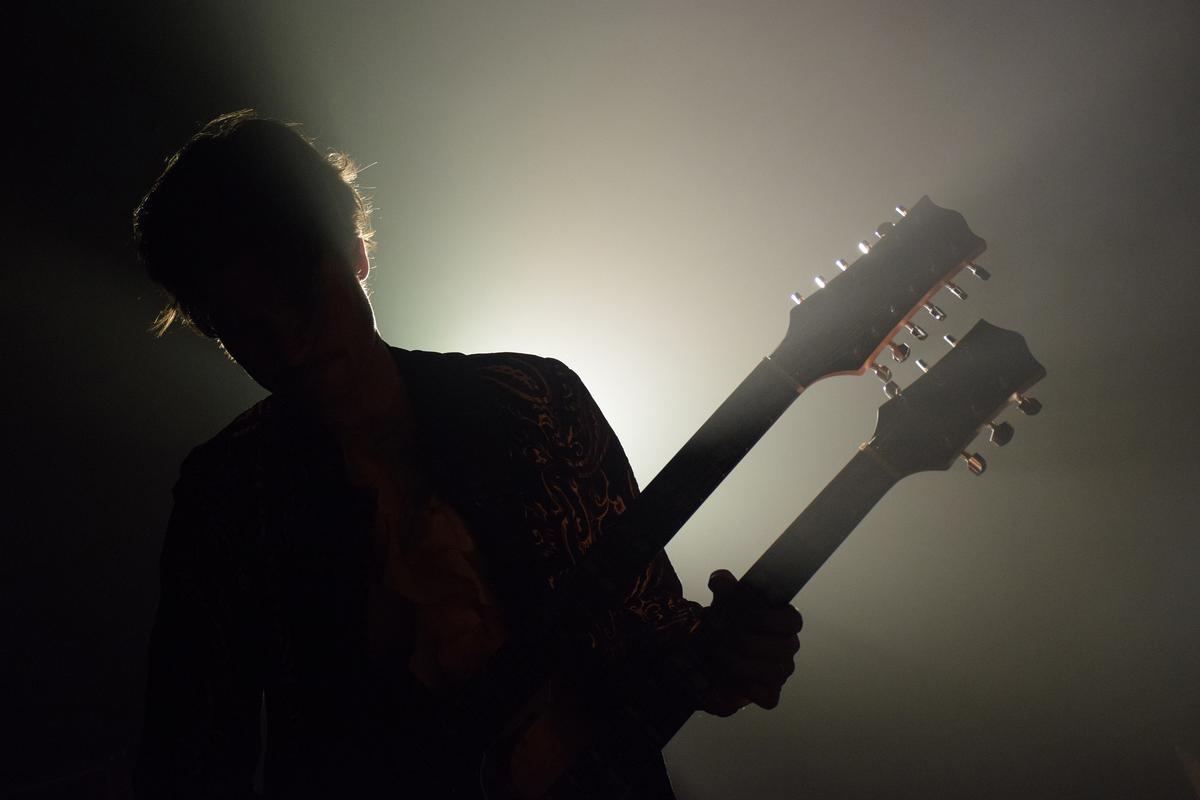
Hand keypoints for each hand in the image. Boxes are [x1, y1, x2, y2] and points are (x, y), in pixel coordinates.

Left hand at [691, 569, 802, 716]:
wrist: (711, 649)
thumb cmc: (727, 620)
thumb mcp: (723, 600)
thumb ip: (723, 586)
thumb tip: (720, 581)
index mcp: (783, 620)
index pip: (793, 621)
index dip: (770, 620)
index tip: (746, 617)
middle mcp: (787, 646)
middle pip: (783, 647)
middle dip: (748, 642)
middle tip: (724, 637)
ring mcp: (781, 671)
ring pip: (774, 672)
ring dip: (742, 663)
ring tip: (721, 655)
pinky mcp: (769, 692)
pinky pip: (771, 698)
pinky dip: (755, 691)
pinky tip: (740, 682)